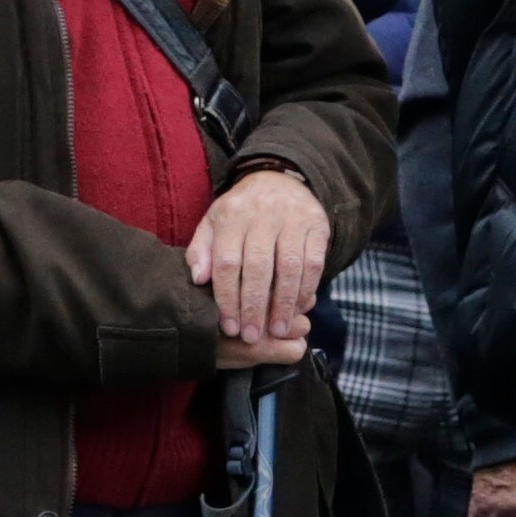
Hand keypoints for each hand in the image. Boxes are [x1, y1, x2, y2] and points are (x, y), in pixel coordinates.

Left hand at [190, 169, 331, 355]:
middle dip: (254, 306)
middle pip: (259, 267)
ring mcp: (293, 219)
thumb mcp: (213, 224)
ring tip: (277, 329)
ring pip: (290, 266)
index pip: (227, 262)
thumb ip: (201, 251)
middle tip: (252, 336)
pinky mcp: (317, 226)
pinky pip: (314, 262)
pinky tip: (298, 309)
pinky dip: (306, 289)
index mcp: (232, 215)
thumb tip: (198, 279)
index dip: (228, 298)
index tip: (229, 327)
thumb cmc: (240, 213)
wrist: (279, 180)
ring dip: (284, 303)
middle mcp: (263, 215)